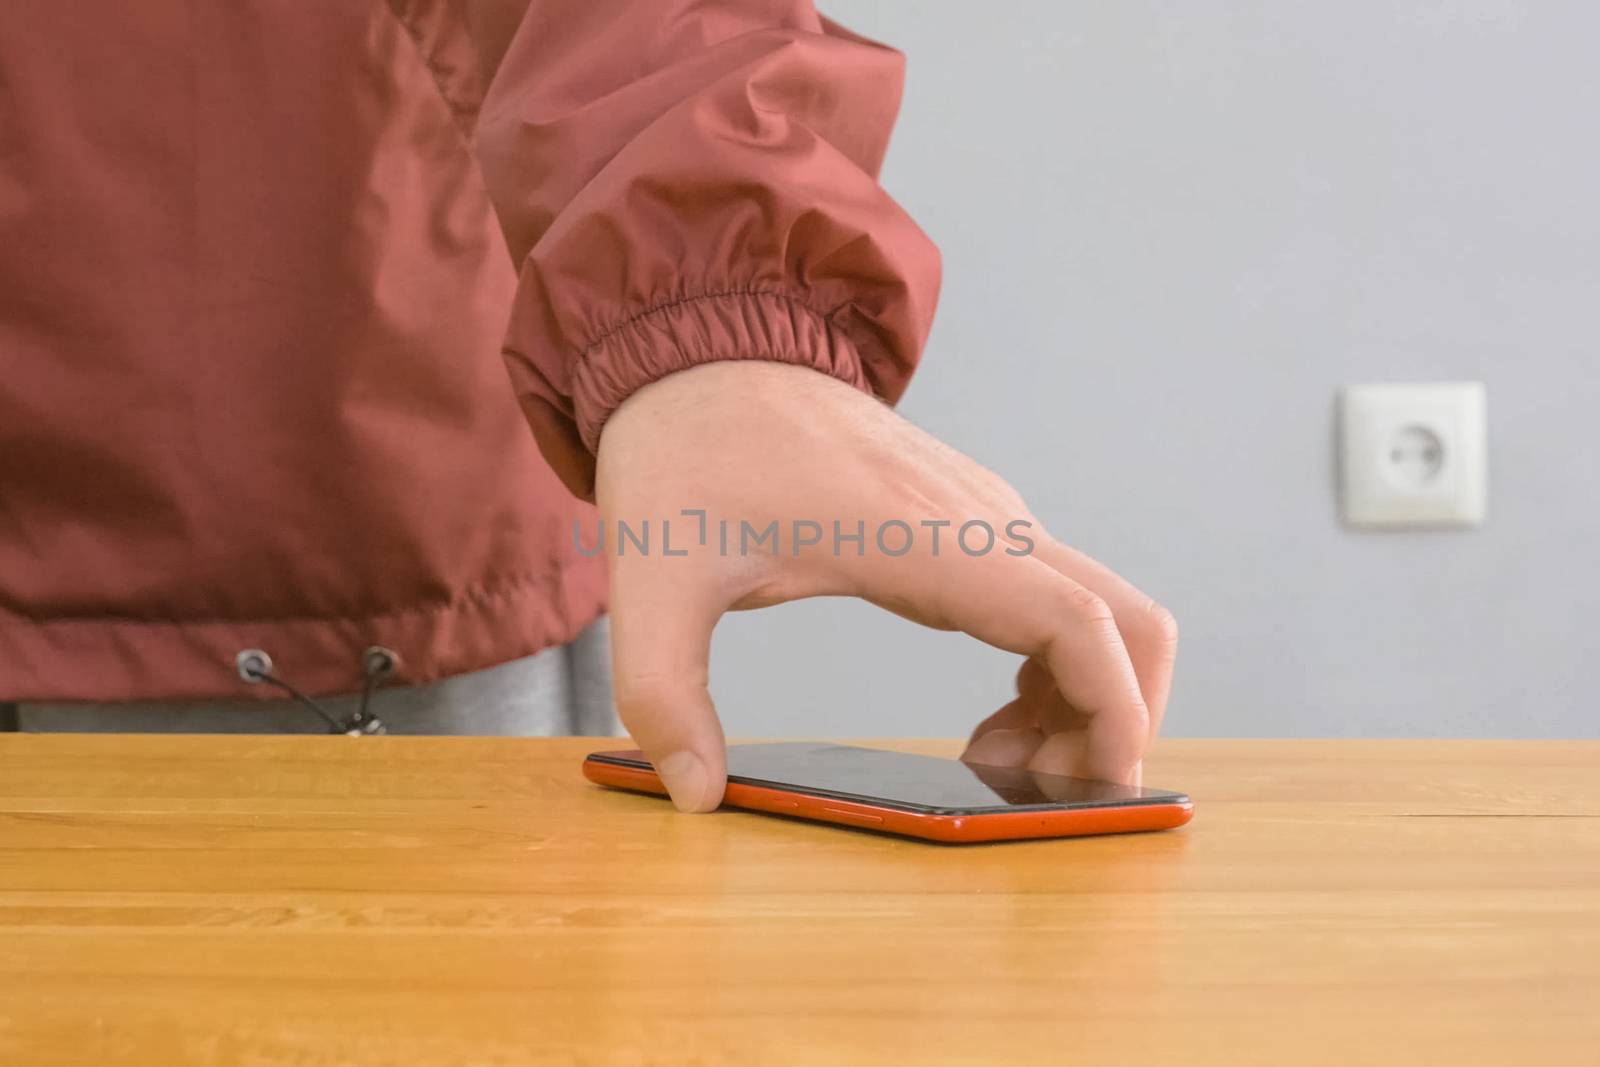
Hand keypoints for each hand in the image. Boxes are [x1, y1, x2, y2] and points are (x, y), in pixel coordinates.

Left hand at [593, 361, 1177, 810]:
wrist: (703, 354)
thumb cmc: (687, 455)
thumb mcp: (654, 577)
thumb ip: (661, 691)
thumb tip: (696, 793)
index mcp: (927, 537)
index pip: (1078, 623)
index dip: (1115, 715)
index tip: (1099, 792)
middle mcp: (982, 522)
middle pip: (1129, 621)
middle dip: (1117, 722)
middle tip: (1035, 794)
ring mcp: (986, 517)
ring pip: (1102, 617)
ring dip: (1083, 705)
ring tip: (992, 765)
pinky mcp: (973, 524)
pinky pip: (1061, 605)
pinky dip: (1057, 675)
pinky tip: (987, 724)